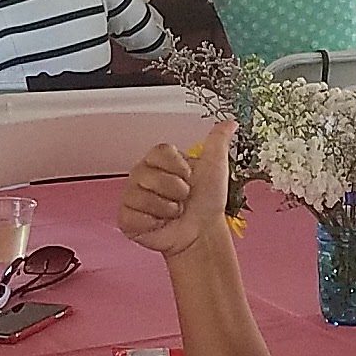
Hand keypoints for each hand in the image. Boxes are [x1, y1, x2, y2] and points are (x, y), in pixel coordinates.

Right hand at [119, 120, 233, 257]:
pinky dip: (151, 222)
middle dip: (174, 190)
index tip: (188, 176)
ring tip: (174, 212)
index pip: (158, 152)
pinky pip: (132, 215)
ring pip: (141, 196)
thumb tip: (229, 122)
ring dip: (166, 208)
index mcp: (159, 161)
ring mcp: (132, 196)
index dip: (177, 167)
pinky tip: (160, 223)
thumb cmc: (207, 203)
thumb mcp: (215, 167)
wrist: (203, 233)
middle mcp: (142, 176)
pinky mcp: (127, 219)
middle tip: (183, 198)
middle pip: (148, 174)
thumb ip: (218, 142)